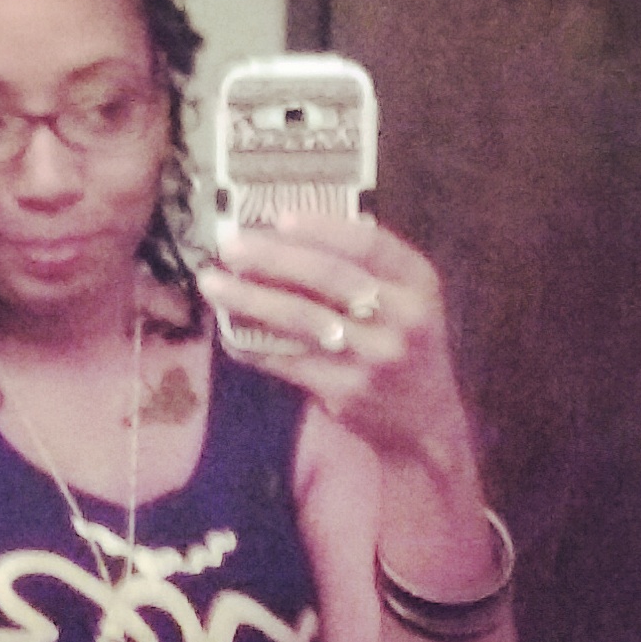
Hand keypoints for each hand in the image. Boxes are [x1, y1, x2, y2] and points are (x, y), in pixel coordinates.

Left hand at [197, 213, 468, 468]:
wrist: (427, 424)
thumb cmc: (405, 350)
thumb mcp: (406, 303)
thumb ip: (365, 272)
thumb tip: (285, 239)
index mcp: (419, 283)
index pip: (370, 243)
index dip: (322, 227)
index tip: (277, 217)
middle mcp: (404, 317)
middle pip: (330, 276)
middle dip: (273, 258)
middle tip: (228, 247)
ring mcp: (375, 356)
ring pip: (302, 318)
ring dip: (251, 299)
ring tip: (213, 285)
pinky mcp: (348, 392)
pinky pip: (290, 361)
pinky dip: (255, 347)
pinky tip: (230, 335)